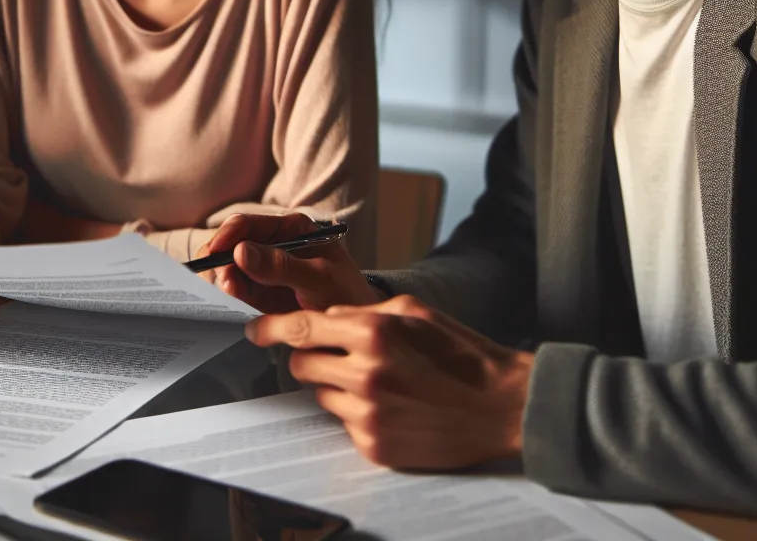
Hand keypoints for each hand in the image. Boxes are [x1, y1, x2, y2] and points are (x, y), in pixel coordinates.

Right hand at [197, 213, 381, 312]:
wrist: (359, 329)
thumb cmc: (348, 294)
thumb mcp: (319, 278)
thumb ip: (282, 266)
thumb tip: (241, 252)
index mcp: (291, 229)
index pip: (248, 224)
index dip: (226, 237)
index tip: (213, 254)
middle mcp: (273, 245)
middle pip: (231, 245)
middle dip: (220, 262)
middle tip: (223, 283)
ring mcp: (264, 270)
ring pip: (229, 270)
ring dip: (222, 282)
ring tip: (230, 295)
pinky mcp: (260, 294)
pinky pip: (236, 292)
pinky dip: (228, 298)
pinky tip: (231, 304)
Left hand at [244, 294, 533, 469]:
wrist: (501, 408)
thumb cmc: (461, 353)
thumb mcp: (414, 311)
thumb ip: (365, 312)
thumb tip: (328, 318)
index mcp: (373, 333)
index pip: (301, 327)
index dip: (270, 327)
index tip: (254, 329)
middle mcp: (365, 373)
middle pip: (301, 362)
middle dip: (308, 354)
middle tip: (331, 353)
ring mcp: (368, 414)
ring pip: (320, 392)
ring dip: (334, 383)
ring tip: (375, 380)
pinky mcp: (374, 445)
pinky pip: (342, 422)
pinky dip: (355, 411)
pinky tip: (389, 404)